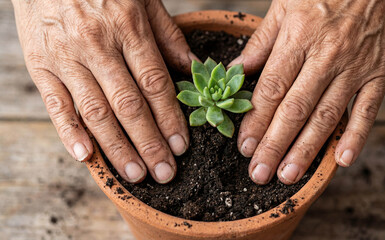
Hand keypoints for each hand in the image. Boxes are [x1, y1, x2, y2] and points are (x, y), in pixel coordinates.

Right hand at [13, 0, 197, 183]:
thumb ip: (168, 34)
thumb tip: (194, 67)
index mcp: (127, 28)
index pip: (154, 84)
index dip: (169, 118)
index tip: (181, 145)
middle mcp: (97, 46)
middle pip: (128, 105)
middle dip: (149, 143)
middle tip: (165, 172)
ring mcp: (66, 57)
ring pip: (96, 111)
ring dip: (117, 147)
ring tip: (136, 174)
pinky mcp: (40, 65)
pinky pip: (56, 104)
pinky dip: (70, 133)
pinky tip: (86, 156)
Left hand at [230, 0, 384, 184]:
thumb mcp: (285, 4)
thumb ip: (261, 40)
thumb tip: (236, 69)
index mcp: (298, 38)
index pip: (271, 88)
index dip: (256, 121)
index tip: (244, 147)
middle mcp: (325, 56)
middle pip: (295, 109)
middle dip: (275, 145)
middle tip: (260, 174)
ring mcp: (355, 67)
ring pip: (327, 115)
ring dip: (306, 149)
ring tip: (289, 175)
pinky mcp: (381, 73)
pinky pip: (368, 110)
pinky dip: (356, 137)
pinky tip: (342, 160)